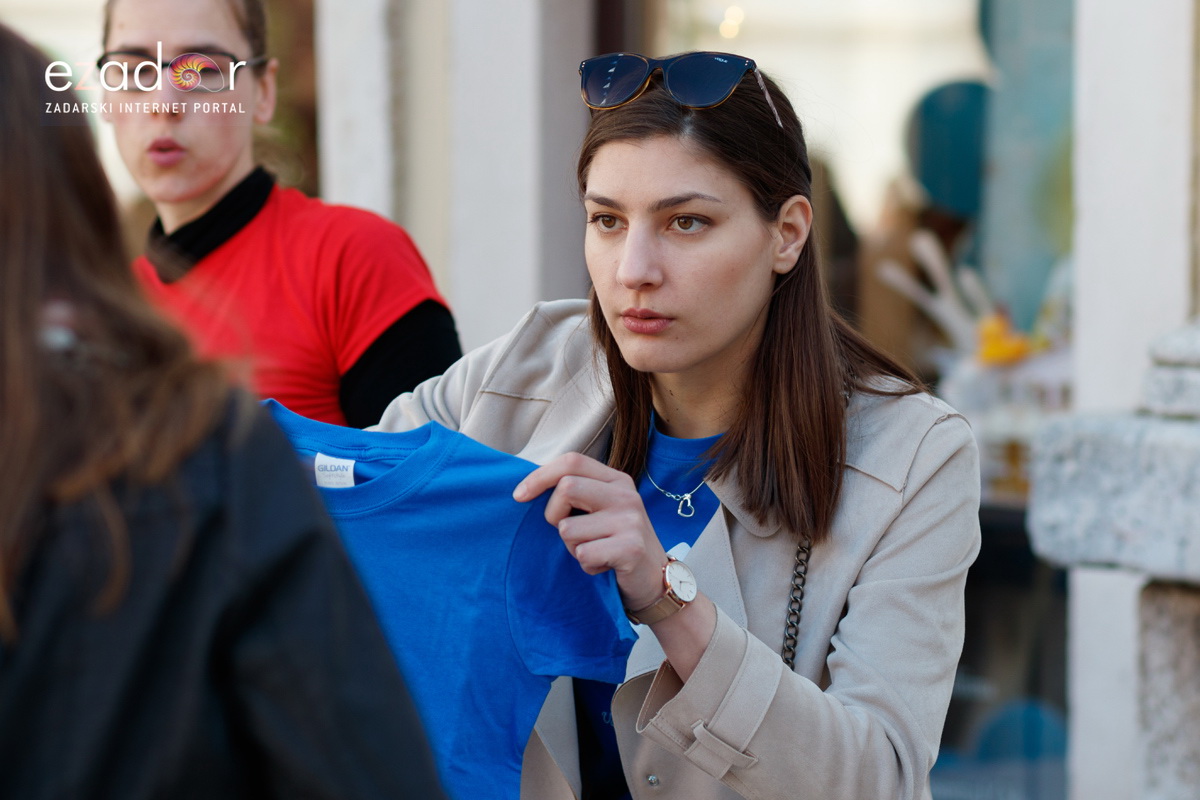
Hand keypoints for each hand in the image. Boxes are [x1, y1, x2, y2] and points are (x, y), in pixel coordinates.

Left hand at [513, 452, 666, 611]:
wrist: (655, 579)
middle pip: (566, 488)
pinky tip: (603, 566)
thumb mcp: (601, 509)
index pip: (571, 461)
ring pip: (568, 529)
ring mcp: (630, 521)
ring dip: (571, 548)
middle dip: (553, 516)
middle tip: (567, 533)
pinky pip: (582, 554)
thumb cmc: (616, 542)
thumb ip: (577, 493)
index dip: (540, 476)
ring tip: (593, 552)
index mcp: (616, 480)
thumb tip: (527, 488)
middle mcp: (626, 495)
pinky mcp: (630, 548)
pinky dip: (585, 566)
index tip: (519, 496)